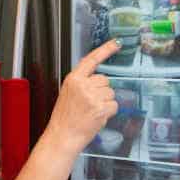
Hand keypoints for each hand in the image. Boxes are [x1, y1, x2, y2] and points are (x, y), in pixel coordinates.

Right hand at [44, 39, 119, 154]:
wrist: (62, 136)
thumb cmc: (64, 118)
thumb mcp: (68, 94)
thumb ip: (82, 84)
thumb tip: (99, 81)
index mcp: (73, 79)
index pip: (91, 60)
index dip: (105, 50)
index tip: (116, 43)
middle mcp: (83, 85)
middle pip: (105, 80)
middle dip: (102, 92)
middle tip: (90, 104)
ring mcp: (92, 96)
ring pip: (111, 93)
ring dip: (105, 103)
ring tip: (91, 112)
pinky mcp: (100, 108)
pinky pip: (114, 106)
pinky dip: (109, 113)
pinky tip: (97, 117)